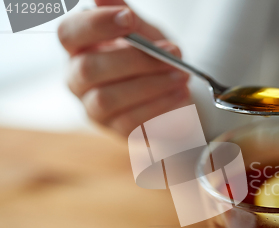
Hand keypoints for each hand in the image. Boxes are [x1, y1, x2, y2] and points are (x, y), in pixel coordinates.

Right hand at [58, 0, 189, 135]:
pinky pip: (132, 123)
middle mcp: (78, 81)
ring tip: (181, 76)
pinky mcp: (117, 132)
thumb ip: (126, 16)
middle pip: (89, 69)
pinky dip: (160, 107)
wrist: (172, 92)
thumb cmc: (151, 58)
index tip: (129, 19)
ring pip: (109, 99)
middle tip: (171, 53)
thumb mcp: (144, 33)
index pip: (69, 34)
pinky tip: (181, 95)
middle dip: (133, 59)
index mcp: (79, 49)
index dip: (96, 25)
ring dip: (150, 85)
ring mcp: (95, 110)